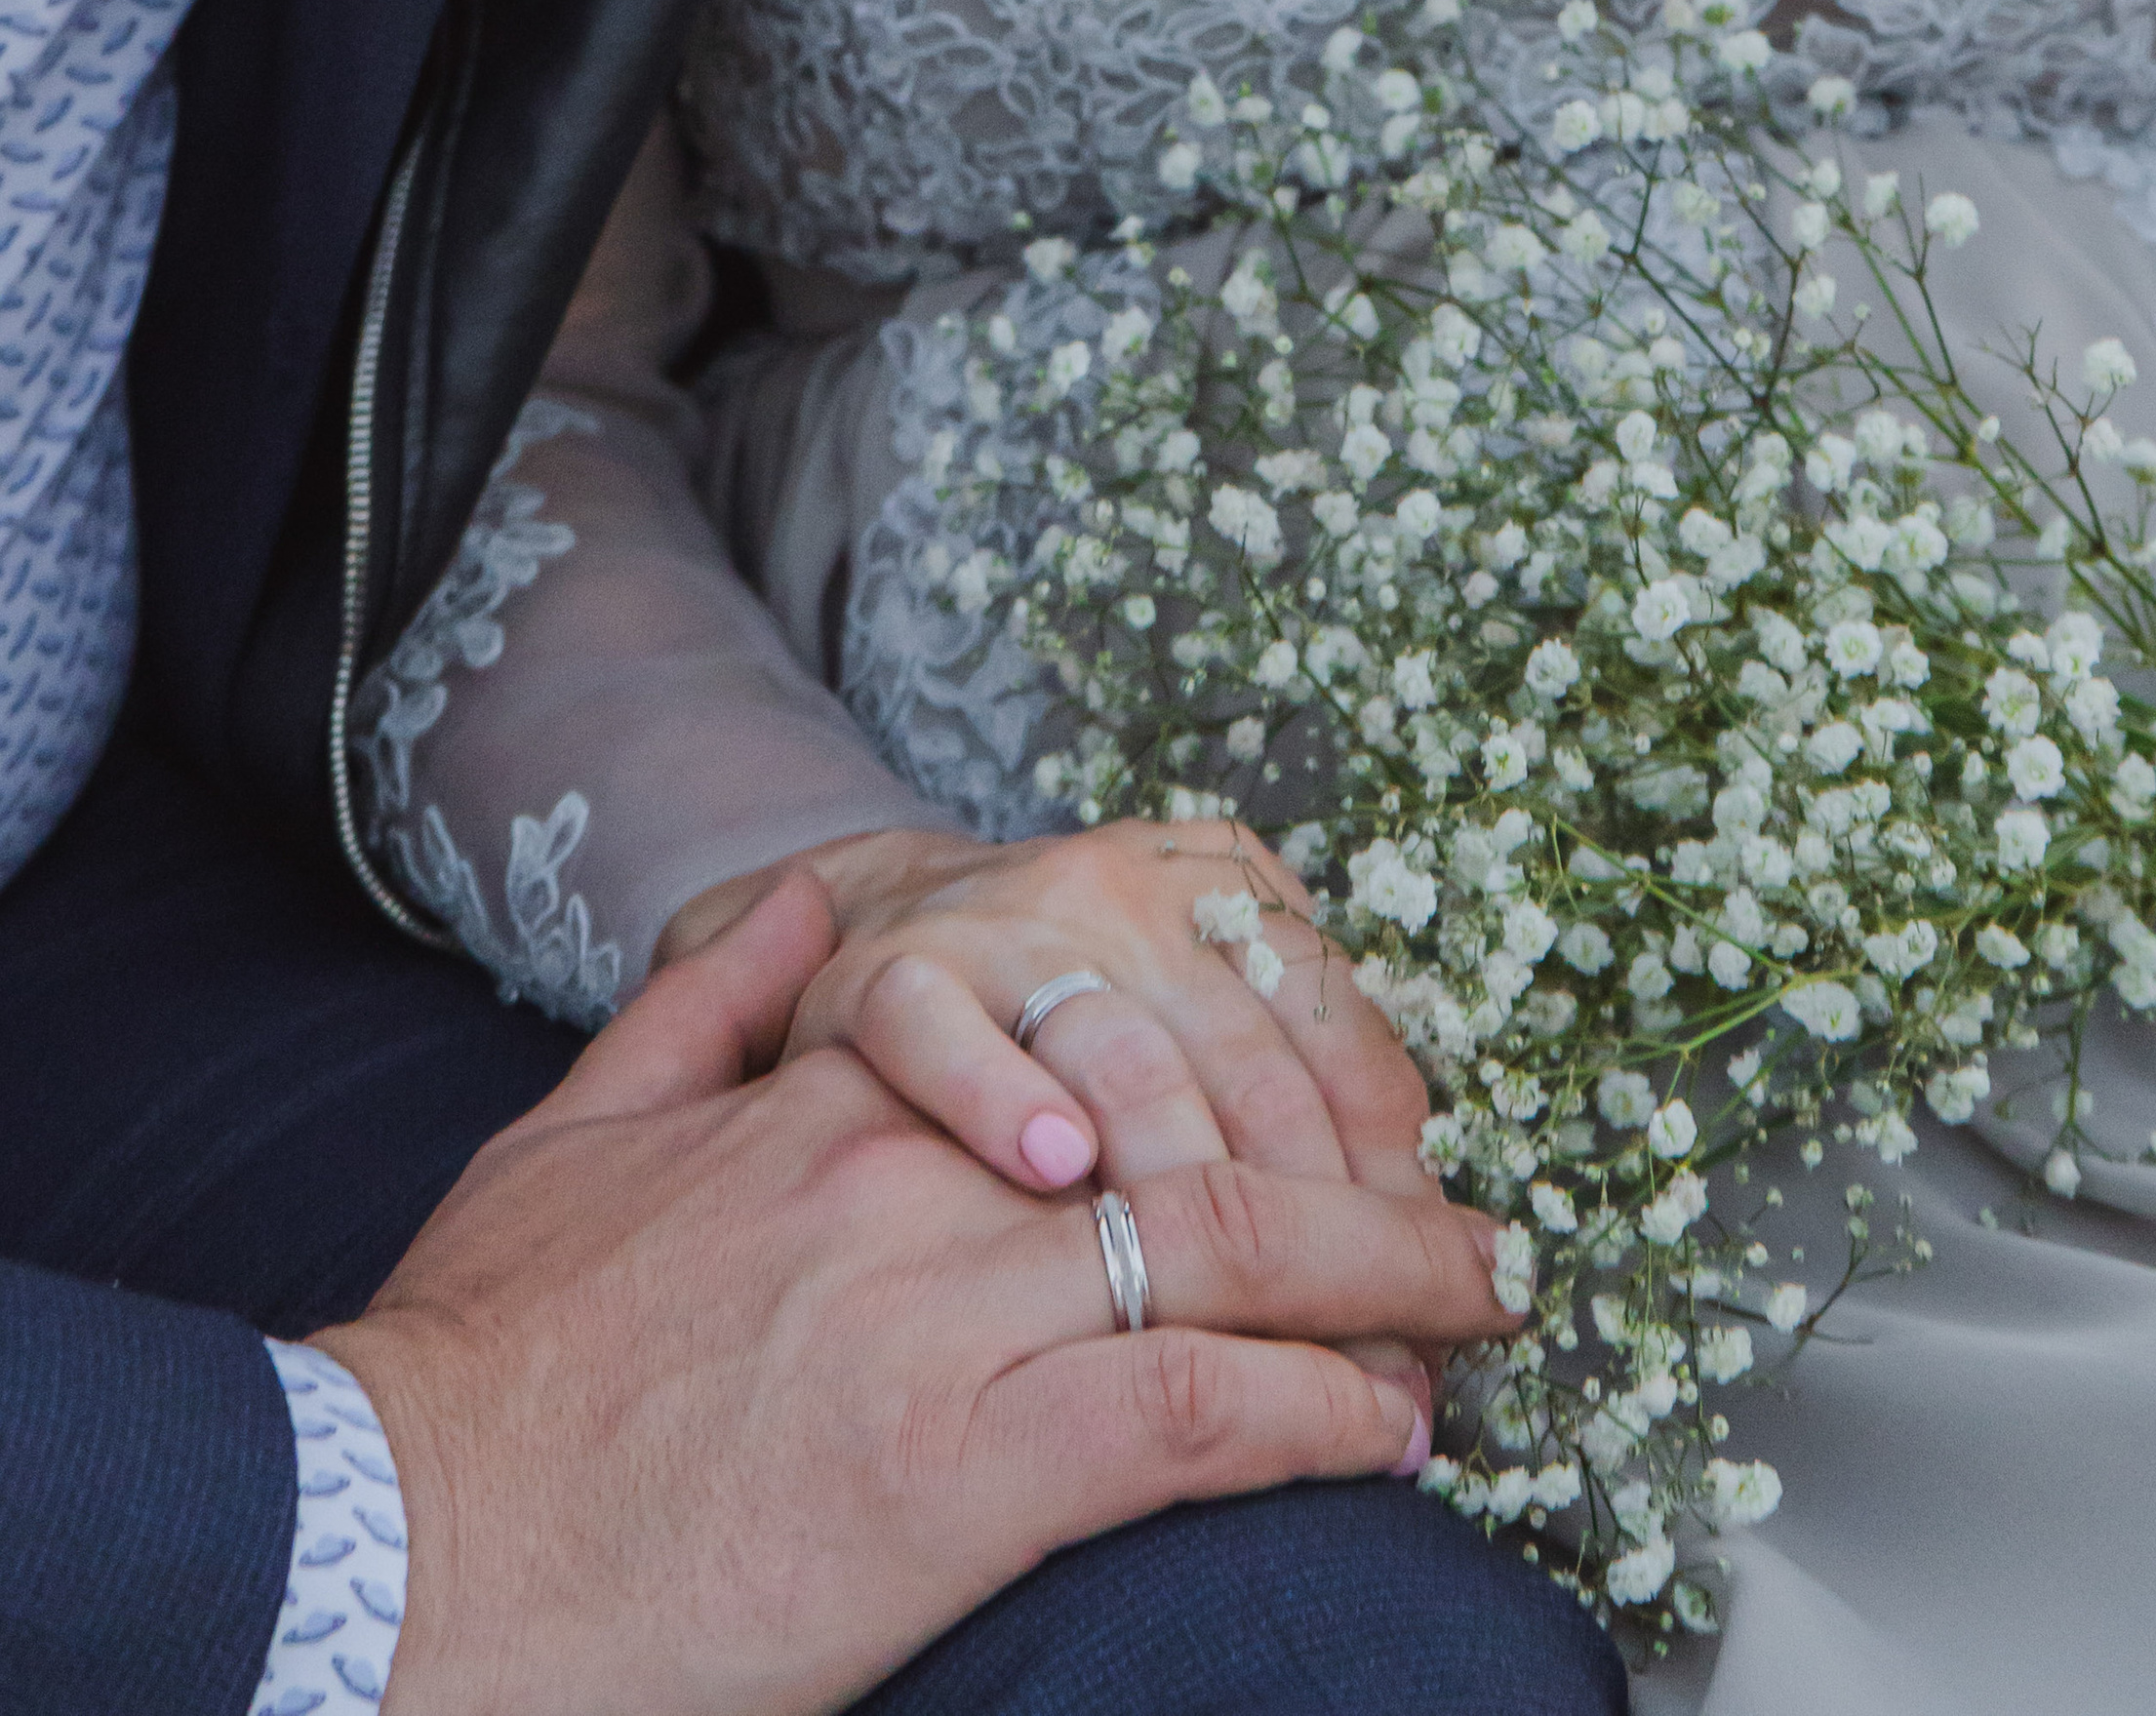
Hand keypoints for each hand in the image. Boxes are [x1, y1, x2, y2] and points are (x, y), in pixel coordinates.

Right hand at [326, 875, 1512, 1715]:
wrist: (389, 1545)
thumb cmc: (482, 1366)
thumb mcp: (572, 1132)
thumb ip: (706, 1002)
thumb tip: (799, 903)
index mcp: (836, 1103)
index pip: (1101, 1055)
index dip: (1242, 1094)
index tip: (1330, 1132)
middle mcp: (912, 1185)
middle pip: (1201, 1155)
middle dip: (1363, 1193)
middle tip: (1472, 1232)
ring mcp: (937, 1320)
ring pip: (1224, 1264)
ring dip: (1381, 1298)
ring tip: (1469, 1326)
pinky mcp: (951, 1474)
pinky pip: (1185, 1415)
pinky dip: (1310, 1418)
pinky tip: (1381, 1437)